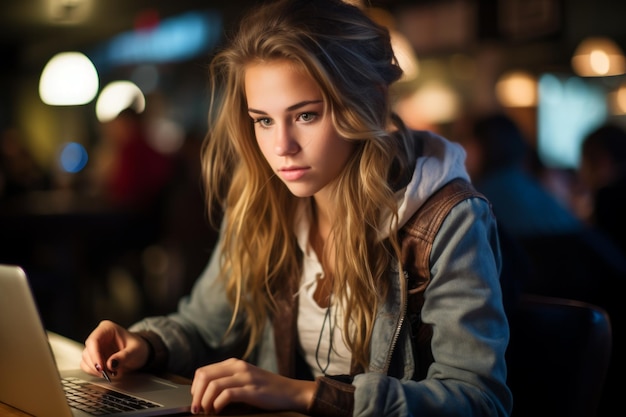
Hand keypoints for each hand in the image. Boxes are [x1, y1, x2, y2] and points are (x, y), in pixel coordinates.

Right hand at [80, 320, 149, 378]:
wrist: (140, 354)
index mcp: (108, 329)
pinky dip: (94, 373)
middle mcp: (99, 336)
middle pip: (88, 351)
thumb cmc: (138, 348)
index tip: (101, 367)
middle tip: (107, 373)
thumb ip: (124, 357)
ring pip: (86, 360)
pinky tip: (106, 374)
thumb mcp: (135, 351)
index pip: (94, 340)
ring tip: (111, 373)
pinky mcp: (94, 357)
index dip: (94, 355)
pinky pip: (87, 366)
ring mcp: (95, 347)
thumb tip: (110, 364)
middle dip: (96, 365)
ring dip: (95, 370)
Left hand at [190, 358, 314, 414]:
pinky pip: (227, 395)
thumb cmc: (266, 389)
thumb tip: (204, 394)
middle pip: (204, 376)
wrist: (290, 392)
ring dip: (205, 401)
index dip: (195, 387)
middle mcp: (238, 367)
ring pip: (213, 385)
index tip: (195, 400)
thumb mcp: (245, 379)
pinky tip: (218, 411)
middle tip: (196, 409)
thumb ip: (228, 381)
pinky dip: (218, 404)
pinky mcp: (252, 390)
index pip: (203, 371)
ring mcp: (245, 377)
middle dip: (196, 394)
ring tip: (206, 411)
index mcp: (234, 363)